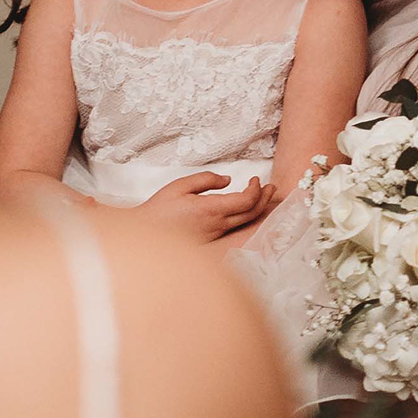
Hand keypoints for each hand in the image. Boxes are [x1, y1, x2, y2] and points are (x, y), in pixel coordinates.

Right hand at [134, 169, 276, 242]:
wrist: (146, 237)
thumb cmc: (159, 210)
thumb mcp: (180, 186)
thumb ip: (206, 180)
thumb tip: (228, 180)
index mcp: (211, 210)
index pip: (246, 201)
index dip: (257, 190)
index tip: (256, 179)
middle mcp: (218, 224)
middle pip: (252, 213)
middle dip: (265, 199)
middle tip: (272, 187)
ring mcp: (216, 234)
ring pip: (246, 222)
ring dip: (258, 208)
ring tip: (265, 196)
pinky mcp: (212, 239)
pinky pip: (236, 227)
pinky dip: (247, 216)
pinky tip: (246, 208)